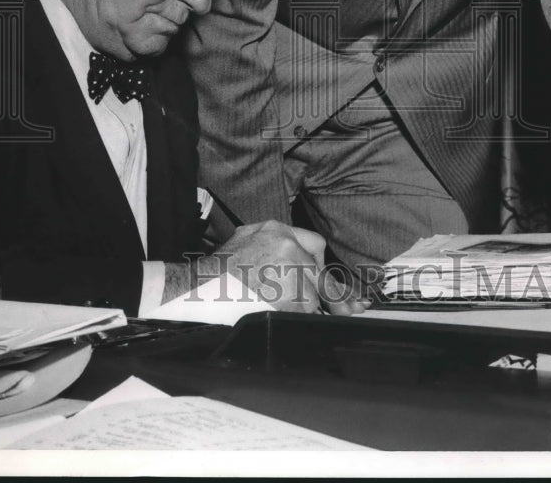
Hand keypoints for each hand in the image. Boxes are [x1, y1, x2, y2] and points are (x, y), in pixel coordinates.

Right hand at [203, 220, 367, 314]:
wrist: (197, 286)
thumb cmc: (218, 269)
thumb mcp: (247, 238)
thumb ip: (275, 242)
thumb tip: (302, 260)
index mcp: (277, 230)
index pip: (315, 245)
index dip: (323, 268)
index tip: (334, 284)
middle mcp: (286, 244)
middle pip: (319, 274)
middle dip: (335, 295)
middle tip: (352, 308)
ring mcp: (287, 268)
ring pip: (312, 296)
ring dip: (307, 309)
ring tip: (290, 313)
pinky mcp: (284, 294)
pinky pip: (302, 312)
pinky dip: (299, 319)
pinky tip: (289, 321)